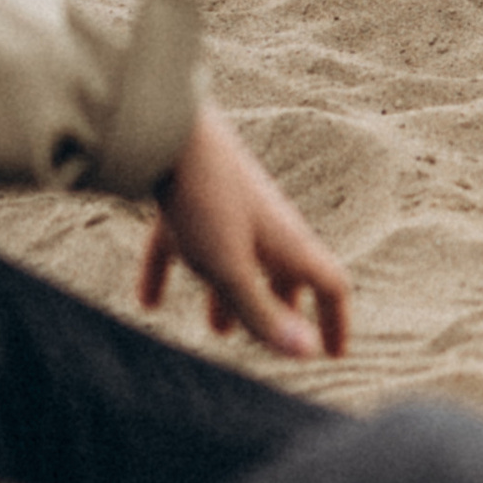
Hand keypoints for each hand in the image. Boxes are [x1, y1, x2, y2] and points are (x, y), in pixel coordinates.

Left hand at [139, 102, 351, 357]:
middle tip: (282, 341)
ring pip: (237, 261)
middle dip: (284, 310)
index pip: (330, 285)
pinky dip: (170, 273)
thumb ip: (263, 313)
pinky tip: (147, 303)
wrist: (169, 128)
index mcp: (288, 242)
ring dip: (231, 298)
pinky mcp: (188, 201)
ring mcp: (227, 211)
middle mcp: (266, 226)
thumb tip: (307, 354)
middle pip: (285, 274)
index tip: (334, 354)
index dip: (335, 322)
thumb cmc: (203, 199)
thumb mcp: (230, 267)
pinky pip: (184, 245)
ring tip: (218, 331)